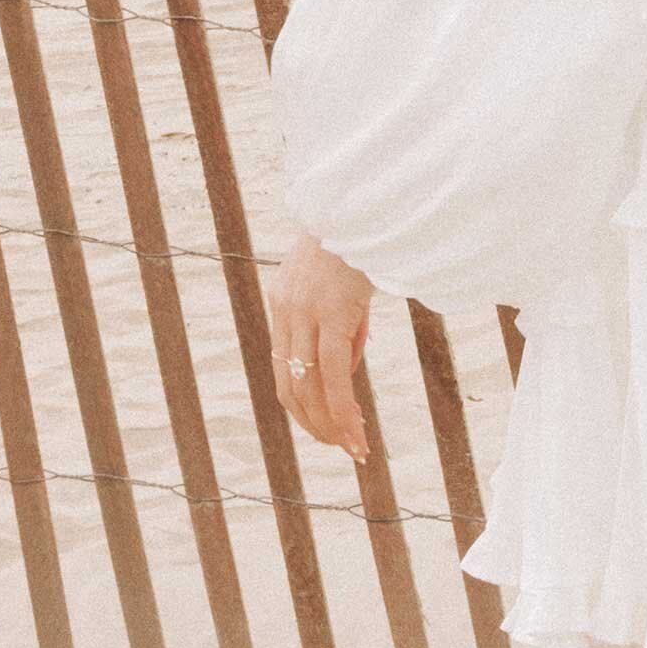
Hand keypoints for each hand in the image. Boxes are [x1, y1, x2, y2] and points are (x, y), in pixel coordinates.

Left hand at [271, 233, 372, 458]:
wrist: (362, 199)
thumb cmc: (360, 237)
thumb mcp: (341, 284)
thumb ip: (340, 326)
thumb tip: (347, 370)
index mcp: (284, 302)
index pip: (284, 369)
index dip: (304, 404)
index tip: (327, 427)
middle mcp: (286, 311)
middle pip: (291, 386)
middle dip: (316, 424)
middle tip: (342, 446)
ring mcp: (305, 313)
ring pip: (309, 387)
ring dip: (331, 425)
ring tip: (353, 448)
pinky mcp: (330, 312)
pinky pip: (333, 373)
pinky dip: (342, 409)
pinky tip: (355, 431)